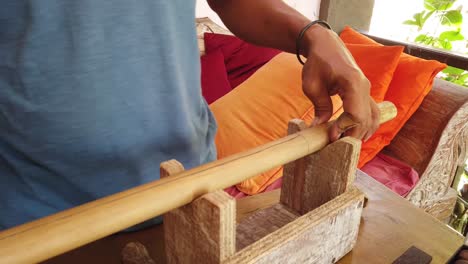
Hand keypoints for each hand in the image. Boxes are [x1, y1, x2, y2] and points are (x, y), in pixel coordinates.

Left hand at [300, 24, 379, 140]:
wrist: (326, 45)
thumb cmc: (317, 62)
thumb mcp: (311, 85)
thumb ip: (319, 106)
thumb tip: (319, 127)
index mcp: (353, 82)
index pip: (356, 114)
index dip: (345, 129)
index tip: (331, 137)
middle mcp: (365, 87)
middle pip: (367, 119)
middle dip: (353, 135)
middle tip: (336, 145)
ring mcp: (367, 90)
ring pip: (373, 118)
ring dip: (362, 132)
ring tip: (345, 142)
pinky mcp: (365, 92)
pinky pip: (371, 112)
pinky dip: (365, 125)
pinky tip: (354, 134)